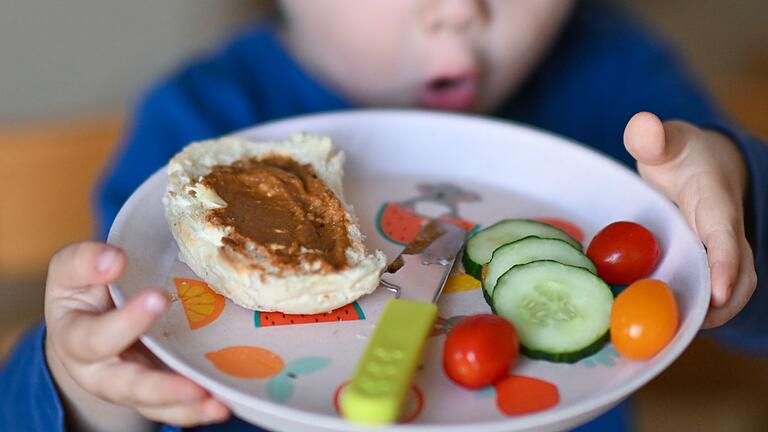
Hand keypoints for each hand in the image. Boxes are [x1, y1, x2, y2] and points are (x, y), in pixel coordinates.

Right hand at [44, 242, 229, 429]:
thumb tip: (114, 259)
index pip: (96, 336)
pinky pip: (176, 407)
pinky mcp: (155, 392)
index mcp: (75, 339)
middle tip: (195, 384)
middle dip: (162, 386)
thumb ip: (85, 261)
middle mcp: (101, 373)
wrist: (86, 323)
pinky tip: (225, 404)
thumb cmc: (83, 291)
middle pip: (129, 386)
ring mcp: (130, 387)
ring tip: (219, 404)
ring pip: (156, 404)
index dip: (127, 321)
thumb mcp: (71, 270)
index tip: (159, 297)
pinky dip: (200, 409)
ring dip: (188, 406)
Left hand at [624, 112, 756, 327]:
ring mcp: (722, 252)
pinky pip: (712, 290)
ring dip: (708, 313)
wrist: (706, 165)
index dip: (725, 266)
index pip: (726, 238)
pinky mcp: (711, 264)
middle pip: (738, 276)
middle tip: (680, 330)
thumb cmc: (681, 155)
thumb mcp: (667, 142)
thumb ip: (653, 137)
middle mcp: (727, 233)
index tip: (719, 295)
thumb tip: (642, 125)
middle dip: (719, 306)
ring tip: (670, 335)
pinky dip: (696, 308)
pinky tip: (665, 323)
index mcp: (716, 204)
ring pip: (729, 290)